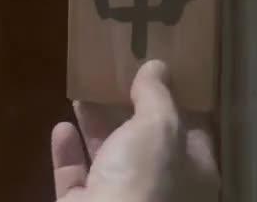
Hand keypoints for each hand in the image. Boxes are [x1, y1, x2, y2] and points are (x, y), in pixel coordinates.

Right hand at [51, 60, 219, 201]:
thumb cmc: (145, 179)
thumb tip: (157, 67)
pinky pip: (77, 177)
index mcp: (194, 173)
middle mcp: (161, 189)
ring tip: (86, 91)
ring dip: (96, 125)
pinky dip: (69, 153)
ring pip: (109, 158)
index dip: (179, 101)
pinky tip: (61, 126)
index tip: (164, 72)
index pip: (193, 131)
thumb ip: (156, 96)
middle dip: (131, 109)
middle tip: (118, 74)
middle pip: (147, 143)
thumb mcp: (159, 127)